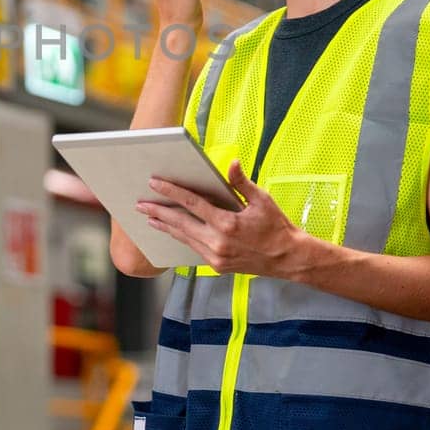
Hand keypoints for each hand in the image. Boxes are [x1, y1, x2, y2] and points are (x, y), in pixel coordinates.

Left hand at [136, 160, 308, 276]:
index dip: (171, 192)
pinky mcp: (217, 266)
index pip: (192, 204)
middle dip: (158, 212)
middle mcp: (218, 243)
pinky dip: (180, 237)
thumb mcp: (262, 200)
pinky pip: (193, 248)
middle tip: (140, 204)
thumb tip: (231, 163)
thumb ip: (242, 182)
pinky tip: (171, 231)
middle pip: (180, 224)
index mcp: (227, 224)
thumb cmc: (277, 227)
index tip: (155, 183)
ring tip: (149, 217)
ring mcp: (215, 257)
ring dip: (165, 226)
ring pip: (183, 238)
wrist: (289, 259)